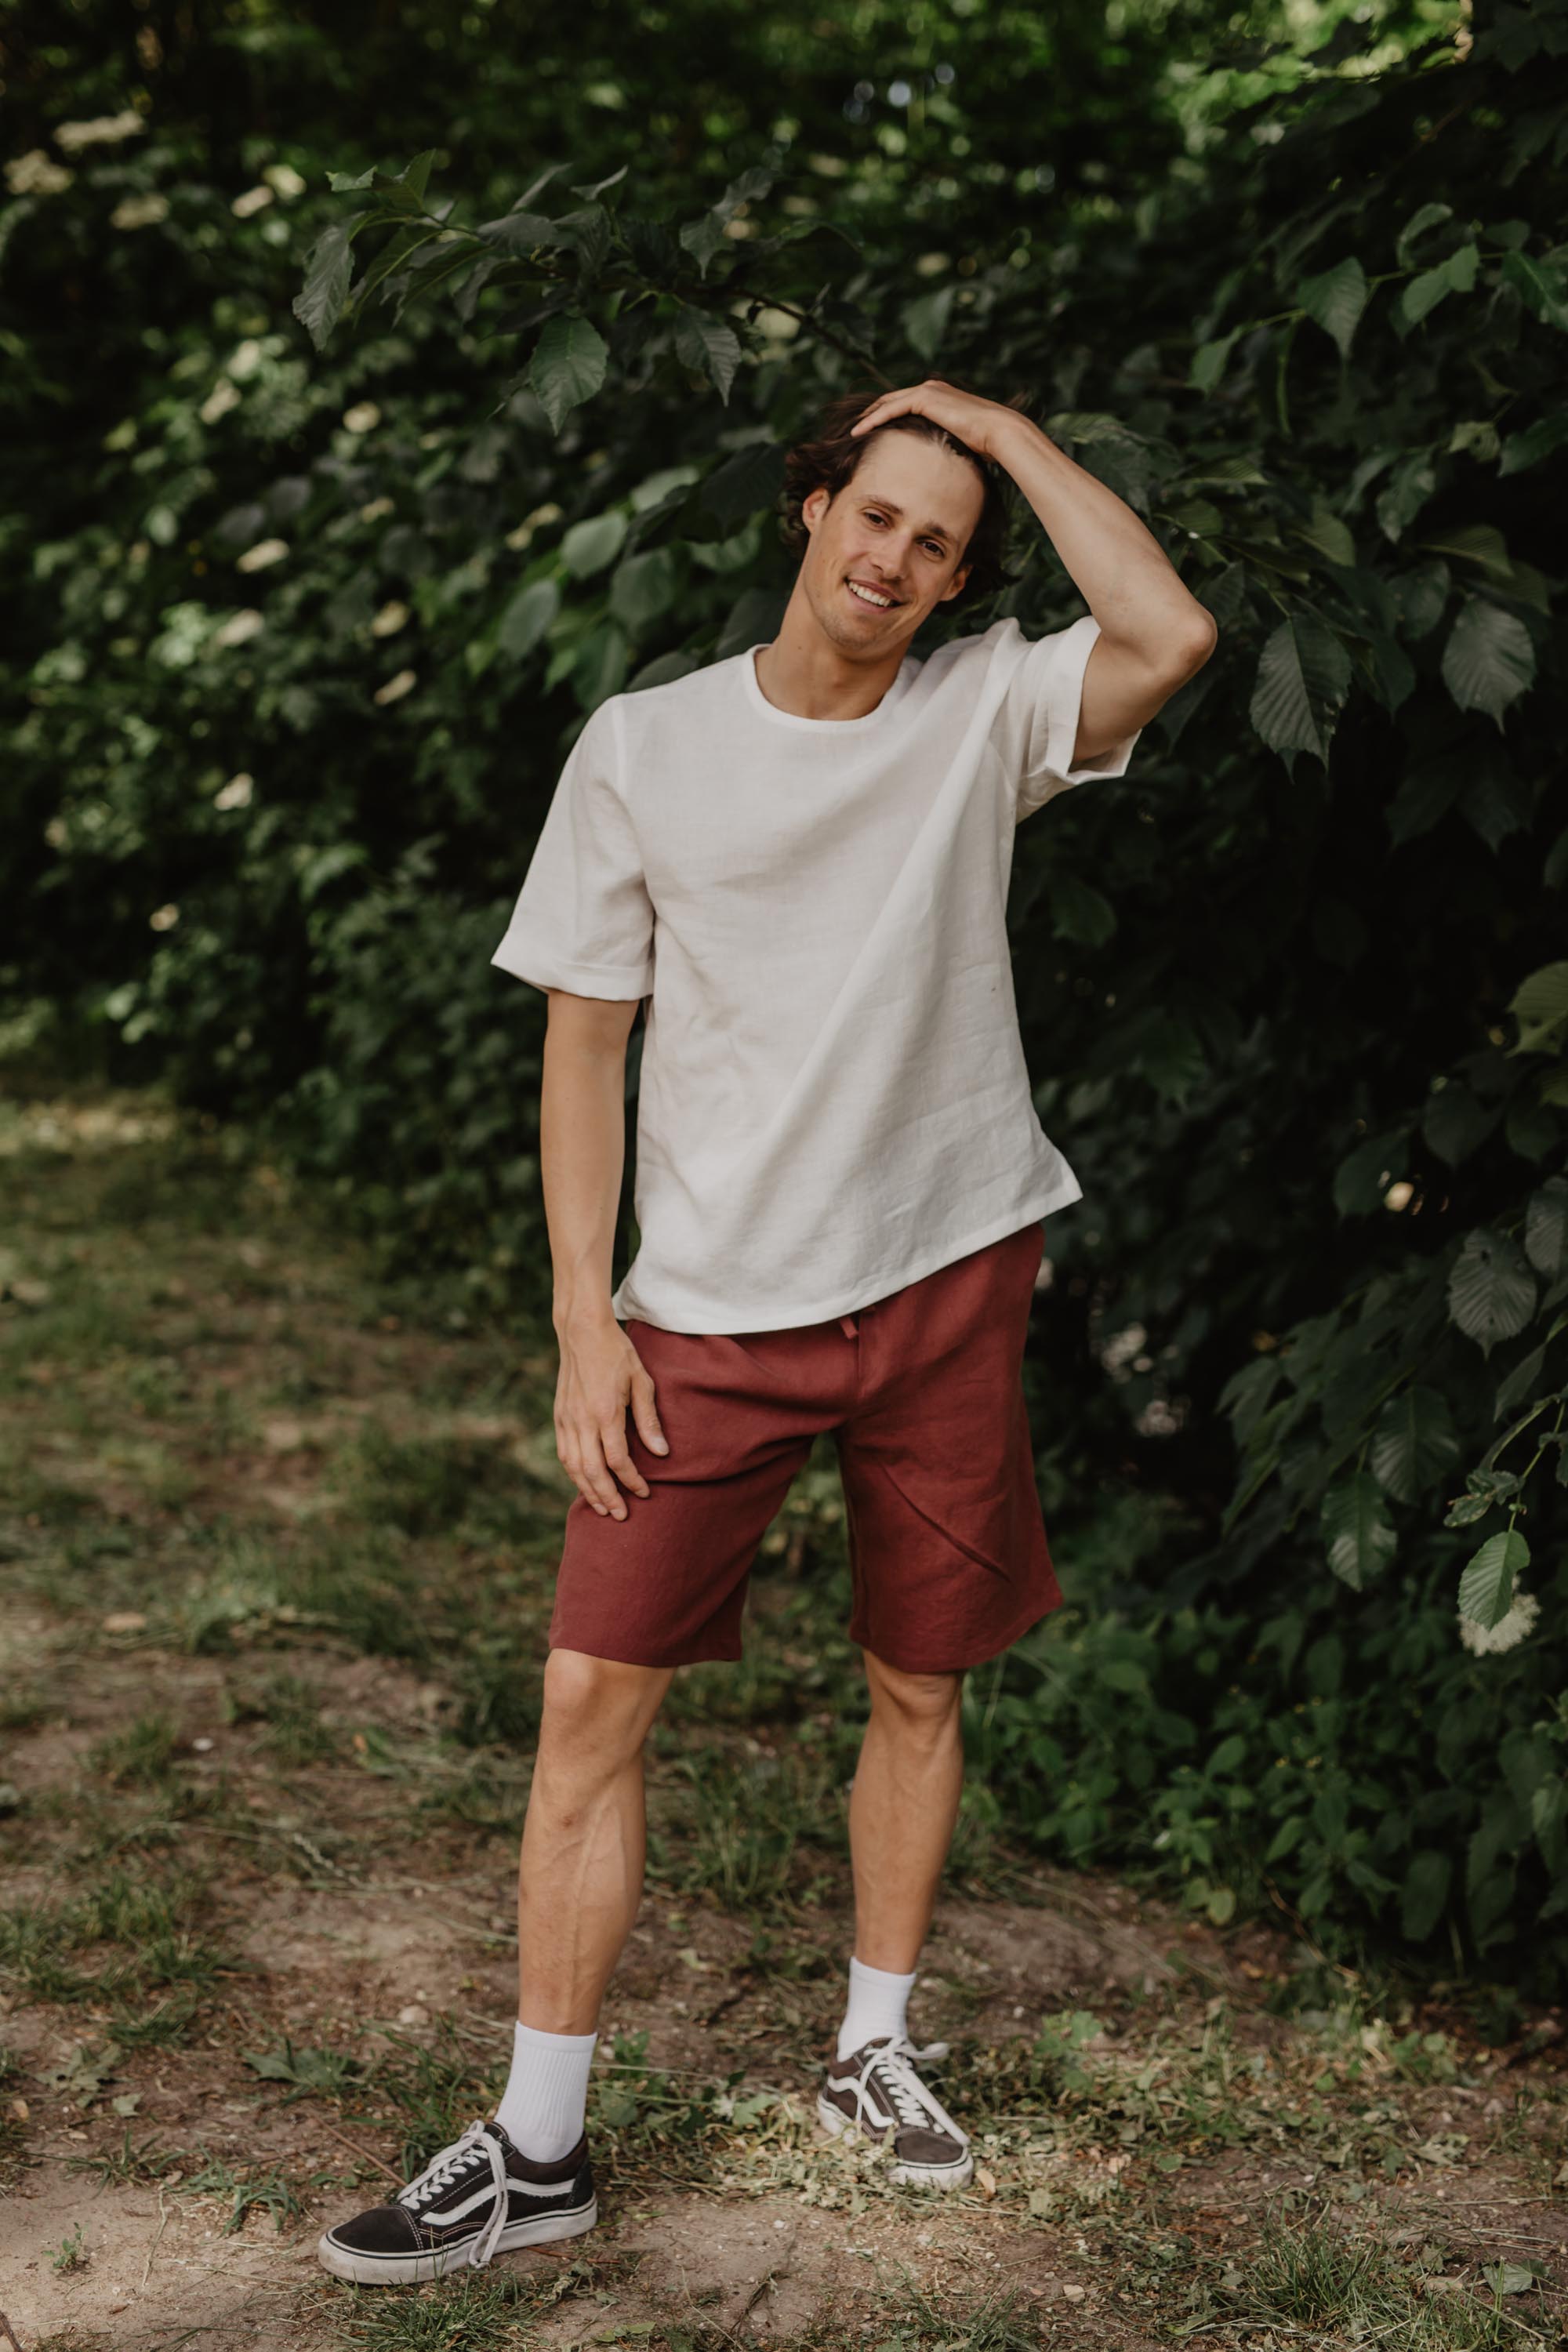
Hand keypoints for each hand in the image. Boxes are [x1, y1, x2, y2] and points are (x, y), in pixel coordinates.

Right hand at [553, 1313, 667, 1520]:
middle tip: (622, 1515)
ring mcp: (566, 1419)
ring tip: (603, 1507)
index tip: (645, 1492)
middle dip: (607, 1497)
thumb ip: (649, 1419)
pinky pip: (564, 1453)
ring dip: (588, 1490)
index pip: (617, 1460)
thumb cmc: (617, 1353)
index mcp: (605, 1413)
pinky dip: (574, 1473)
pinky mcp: (559, 1416)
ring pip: (573, 1467)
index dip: (632, 1480)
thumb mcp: (641, 1381)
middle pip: (592, 1471)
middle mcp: (582, 1420)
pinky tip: (585, 1482)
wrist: (581, 1331)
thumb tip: (661, 1452)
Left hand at [849, 378, 1031, 464]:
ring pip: (887, 402)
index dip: (885, 416)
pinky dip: (874, 419)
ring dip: (868, 417)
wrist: (998, 431)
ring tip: (852, 432)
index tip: (871, 431)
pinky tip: (860, 431)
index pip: (904, 403)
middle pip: (891, 400)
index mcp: (939, 396)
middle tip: (855, 430)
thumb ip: (946, 442)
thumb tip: (940, 463)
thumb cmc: (986, 443)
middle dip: (871, 413)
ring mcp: (928, 390)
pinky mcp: (925, 398)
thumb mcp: (960, 441)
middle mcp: (932, 388)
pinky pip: (891, 408)